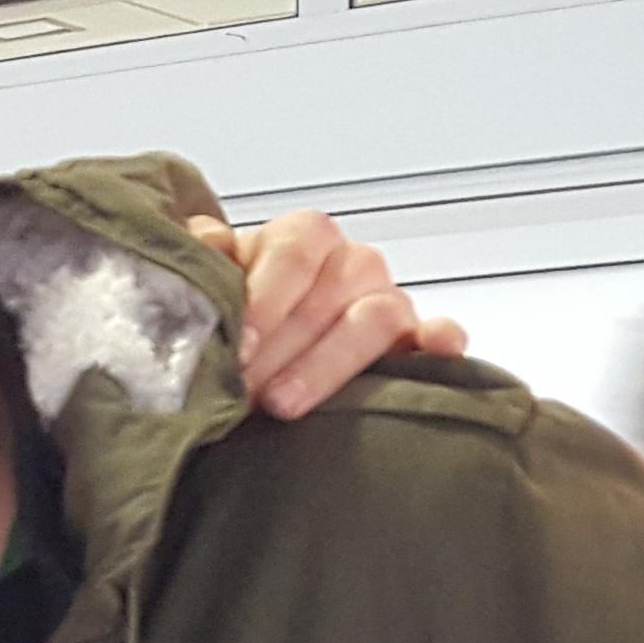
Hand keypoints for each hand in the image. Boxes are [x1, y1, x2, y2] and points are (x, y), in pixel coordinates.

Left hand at [198, 208, 464, 420]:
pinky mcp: (414, 344)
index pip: (295, 251)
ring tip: (282, 404)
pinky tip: (434, 350)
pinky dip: (441, 341)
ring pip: (374, 319)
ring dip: (326, 363)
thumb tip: (209, 243)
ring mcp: (388, 302)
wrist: (257, 368)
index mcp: (304, 238)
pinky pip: (440, 334)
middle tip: (243, 388)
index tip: (237, 343)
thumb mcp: (208, 282)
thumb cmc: (236, 321)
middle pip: (331, 292)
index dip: (265, 296)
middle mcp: (352, 265)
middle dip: (281, 347)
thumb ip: (203, 256)